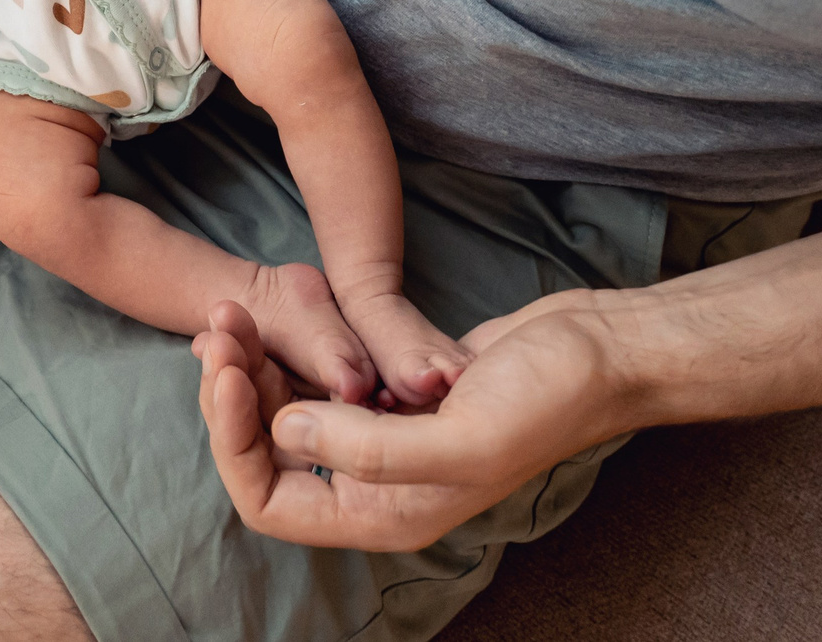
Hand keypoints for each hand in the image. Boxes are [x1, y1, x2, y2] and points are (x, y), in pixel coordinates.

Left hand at [195, 290, 633, 550]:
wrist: (600, 352)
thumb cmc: (548, 401)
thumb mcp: (461, 437)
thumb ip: (369, 449)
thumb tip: (283, 433)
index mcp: (383, 514)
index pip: (268, 503)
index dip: (233, 440)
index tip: (229, 369)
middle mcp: (374, 484)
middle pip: (266, 452)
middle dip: (234, 392)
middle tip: (221, 322)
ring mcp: (382, 435)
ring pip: (287, 409)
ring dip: (255, 363)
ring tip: (234, 310)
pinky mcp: (390, 390)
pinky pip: (320, 377)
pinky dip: (292, 348)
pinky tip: (280, 308)